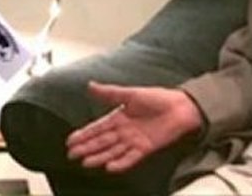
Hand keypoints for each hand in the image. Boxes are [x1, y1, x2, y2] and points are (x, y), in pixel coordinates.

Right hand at [65, 82, 202, 172]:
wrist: (180, 107)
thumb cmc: (157, 98)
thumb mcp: (130, 93)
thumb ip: (109, 92)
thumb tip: (90, 85)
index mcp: (119, 117)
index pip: (97, 128)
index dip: (83, 134)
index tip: (71, 141)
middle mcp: (124, 131)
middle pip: (101, 142)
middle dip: (86, 148)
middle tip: (72, 155)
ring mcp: (134, 141)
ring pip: (112, 151)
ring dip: (99, 157)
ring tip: (86, 163)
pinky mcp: (145, 148)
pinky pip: (130, 158)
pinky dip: (120, 163)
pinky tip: (110, 167)